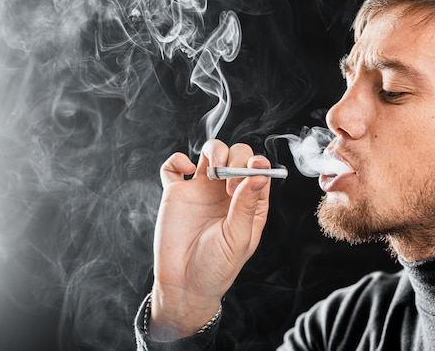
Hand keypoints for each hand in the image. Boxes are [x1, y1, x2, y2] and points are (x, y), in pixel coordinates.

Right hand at [148, 140, 271, 339]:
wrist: (184, 285)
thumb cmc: (217, 267)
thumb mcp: (238, 238)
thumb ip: (247, 205)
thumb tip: (260, 174)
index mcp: (249, 202)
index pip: (258, 170)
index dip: (256, 164)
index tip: (251, 170)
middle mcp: (226, 192)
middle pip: (237, 155)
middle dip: (235, 158)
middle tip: (229, 183)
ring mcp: (202, 190)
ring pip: (211, 151)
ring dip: (215, 150)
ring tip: (214, 170)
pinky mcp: (176, 193)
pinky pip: (174, 166)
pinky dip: (178, 159)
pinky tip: (187, 171)